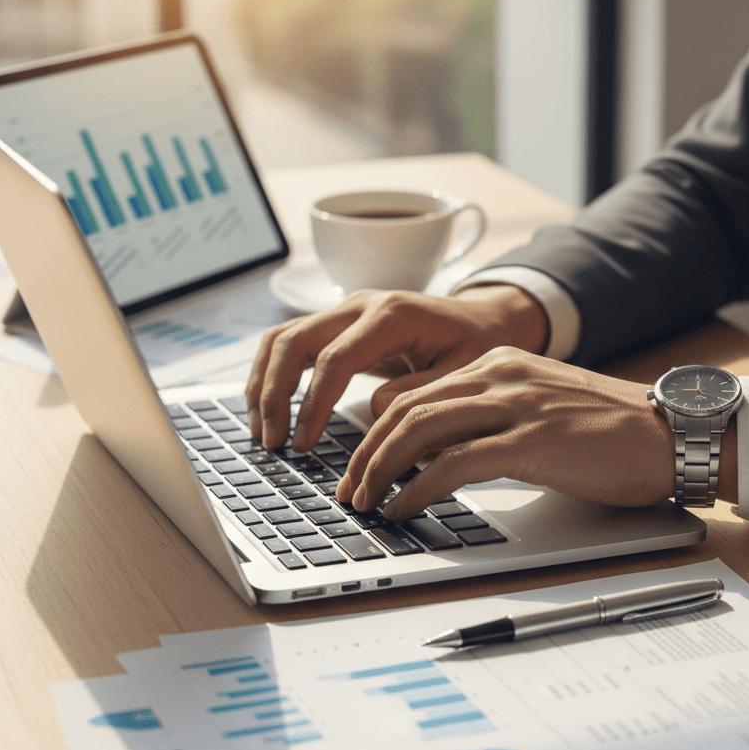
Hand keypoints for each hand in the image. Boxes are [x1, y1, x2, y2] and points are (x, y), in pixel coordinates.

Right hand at [245, 285, 548, 449]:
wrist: (484, 320)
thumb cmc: (478, 345)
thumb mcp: (464, 372)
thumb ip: (421, 392)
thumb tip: (374, 412)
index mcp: (392, 315)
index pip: (335, 359)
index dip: (314, 404)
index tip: (304, 444)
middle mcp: (361, 304)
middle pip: (294, 340)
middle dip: (274, 393)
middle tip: (273, 443)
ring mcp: (346, 311)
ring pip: (282, 338)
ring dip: (264, 384)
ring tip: (264, 433)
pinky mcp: (340, 325)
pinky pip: (291, 343)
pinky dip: (272, 374)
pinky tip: (268, 409)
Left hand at [336, 347, 677, 519]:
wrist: (673, 433)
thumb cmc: (611, 431)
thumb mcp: (540, 408)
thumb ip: (491, 419)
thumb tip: (441, 456)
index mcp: (499, 364)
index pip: (414, 393)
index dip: (376, 433)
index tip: (362, 466)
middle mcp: (501, 376)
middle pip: (405, 410)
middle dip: (366, 455)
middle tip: (349, 491)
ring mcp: (516, 405)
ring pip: (419, 431)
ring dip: (381, 471)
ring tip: (365, 504)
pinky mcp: (532, 442)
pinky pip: (454, 463)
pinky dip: (418, 489)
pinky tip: (405, 509)